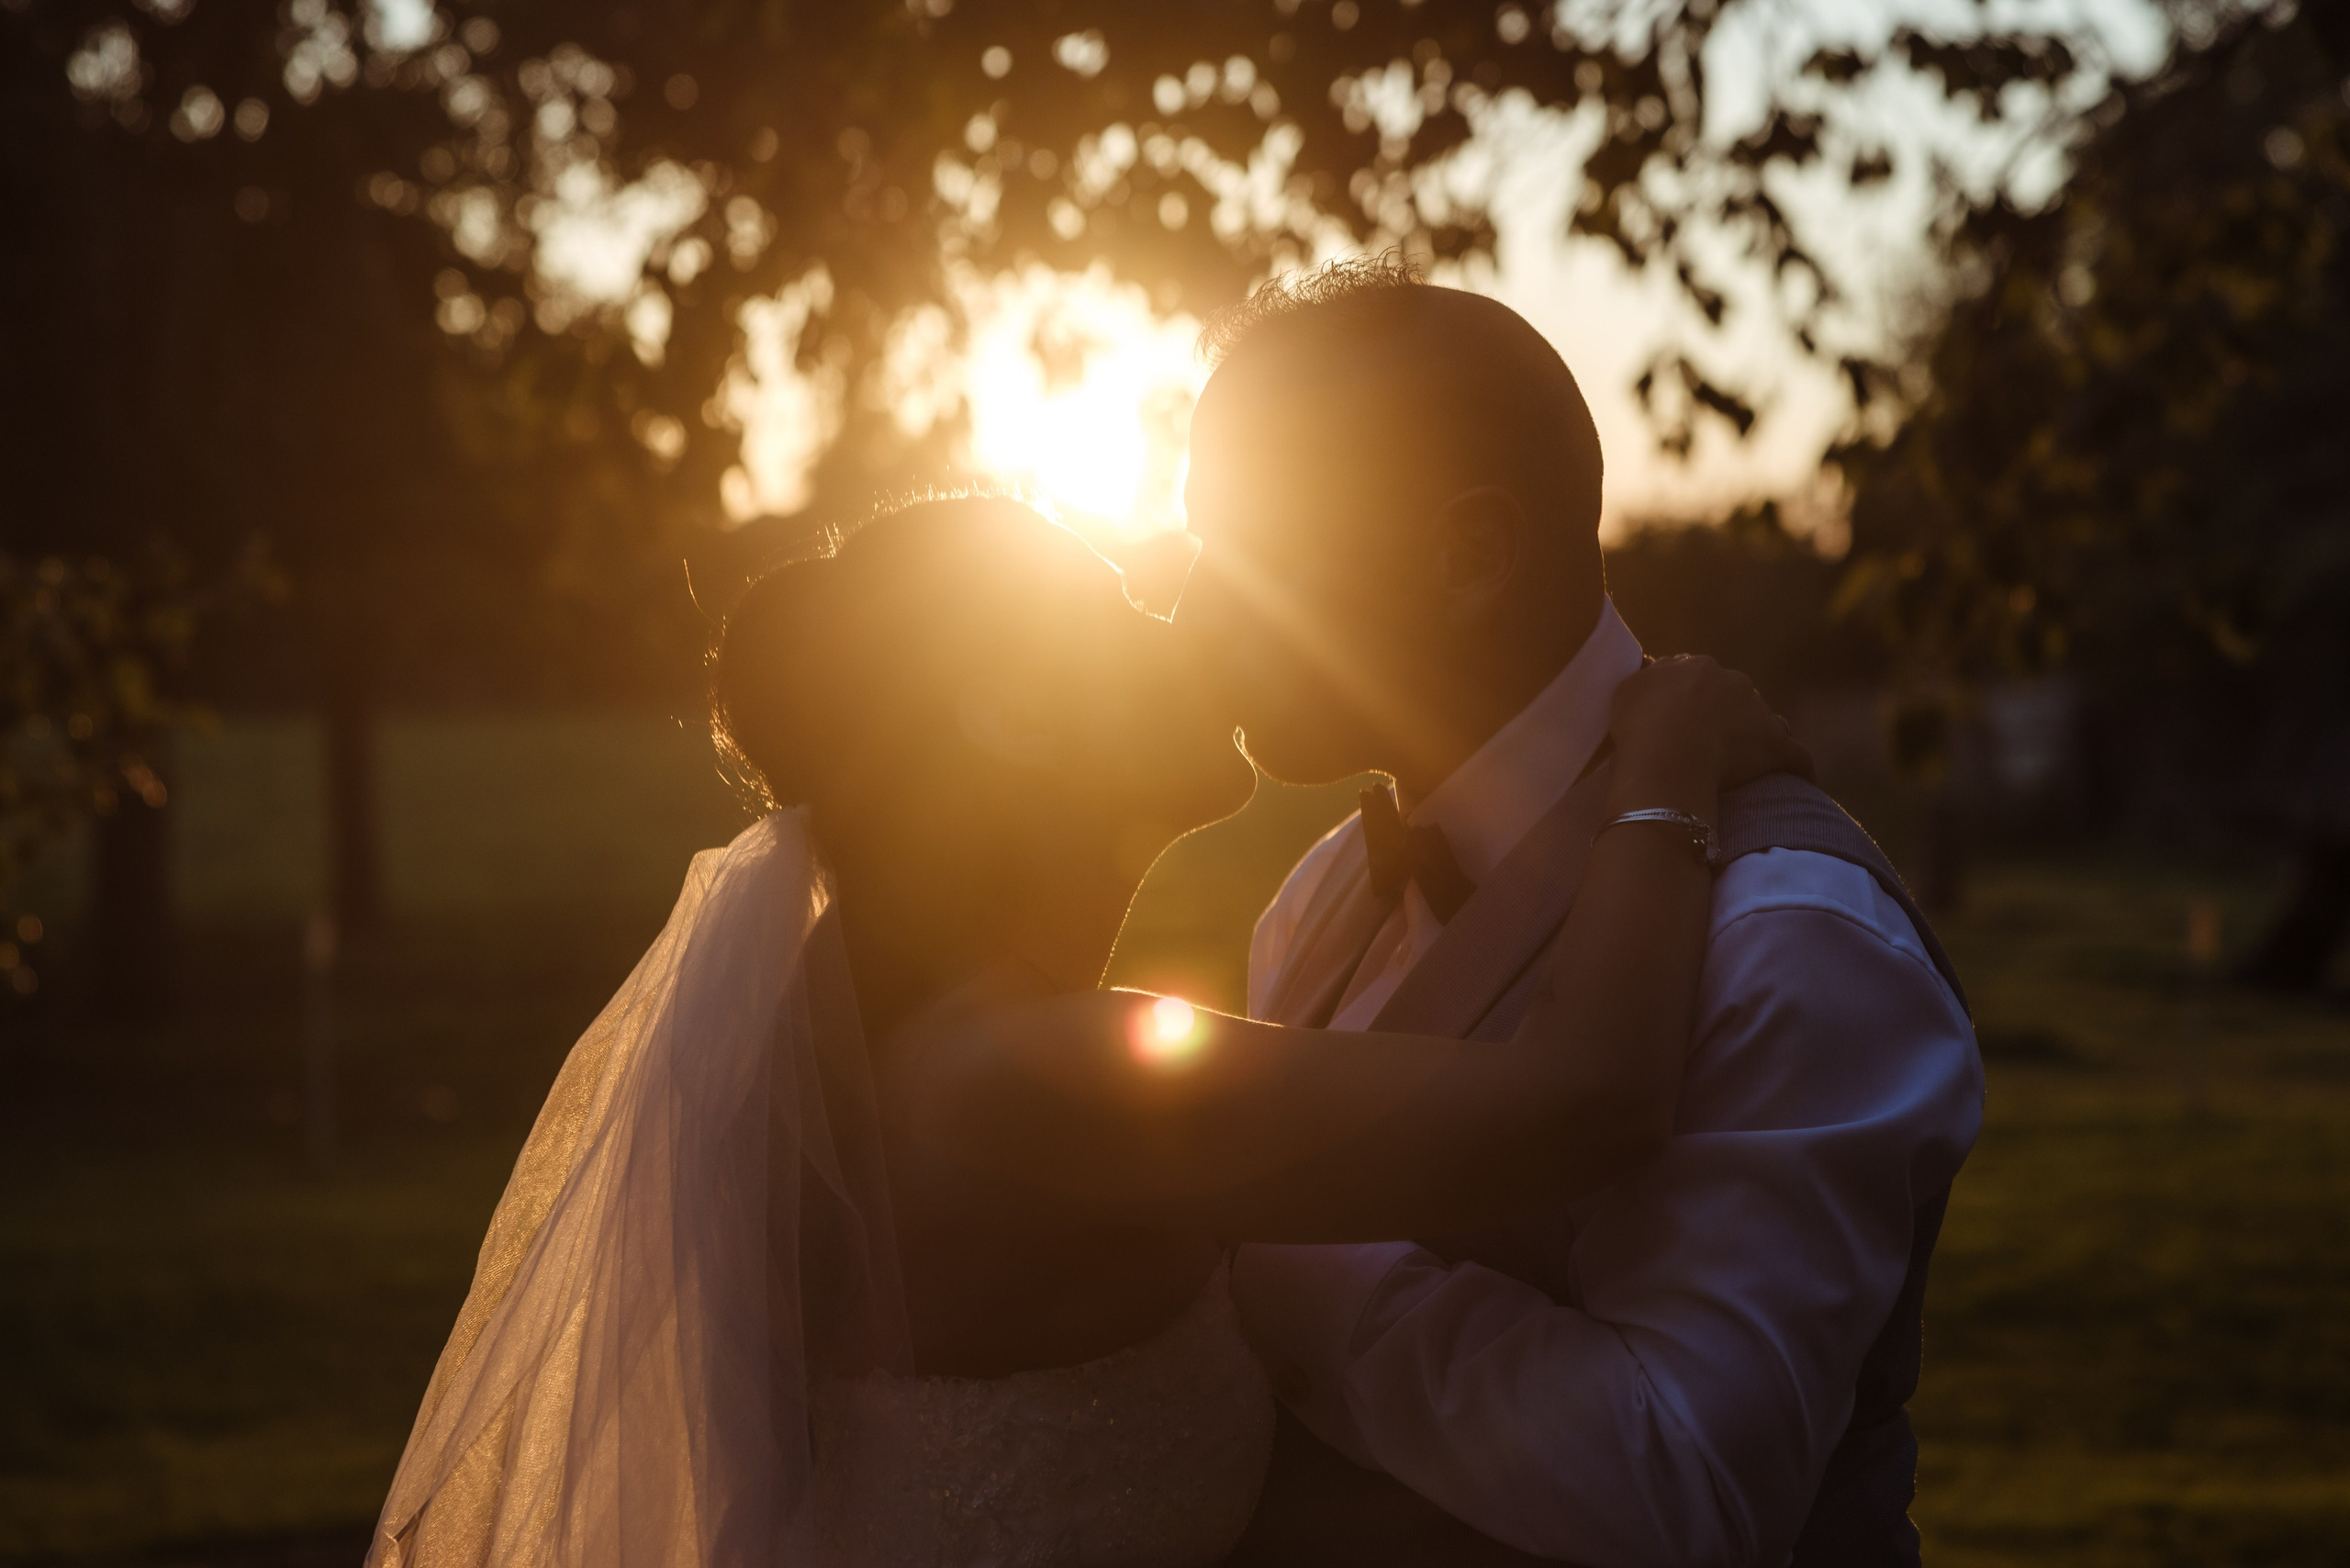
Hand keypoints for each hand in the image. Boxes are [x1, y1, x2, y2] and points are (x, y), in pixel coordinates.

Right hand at [1607, 656, 1813, 819]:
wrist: (1668, 755)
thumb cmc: (1640, 724)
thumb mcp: (1628, 690)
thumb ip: (1646, 679)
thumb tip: (1654, 677)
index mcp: (1699, 667)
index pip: (1701, 677)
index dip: (1692, 698)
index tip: (1682, 719)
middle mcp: (1734, 682)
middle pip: (1736, 696)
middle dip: (1727, 714)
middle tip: (1708, 743)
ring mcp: (1760, 712)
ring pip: (1764, 722)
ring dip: (1756, 737)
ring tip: (1744, 764)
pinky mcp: (1778, 745)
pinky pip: (1794, 756)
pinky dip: (1795, 767)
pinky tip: (1796, 780)